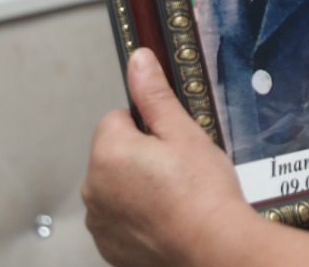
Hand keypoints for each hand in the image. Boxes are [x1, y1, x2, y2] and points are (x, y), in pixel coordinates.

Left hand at [82, 48, 261, 266]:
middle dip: (140, 156)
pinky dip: (137, 217)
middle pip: (114, 154)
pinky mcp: (109, 245)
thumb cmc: (203, 195)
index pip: (117, 119)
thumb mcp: (183, 132)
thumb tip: (138, 61)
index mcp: (108, 153)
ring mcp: (99, 221)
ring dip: (137, 187)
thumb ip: (154, 94)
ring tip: (174, 196)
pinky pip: (118, 218)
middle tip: (177, 170)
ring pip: (116, 186)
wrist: (215, 248)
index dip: (148, 127)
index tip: (170, 144)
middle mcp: (94, 188)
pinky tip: (165, 217)